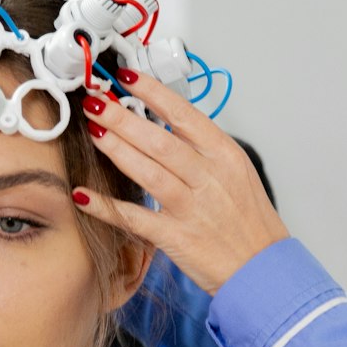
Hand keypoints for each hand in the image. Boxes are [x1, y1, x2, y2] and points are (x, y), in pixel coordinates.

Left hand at [74, 71, 289, 293]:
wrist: (263, 268)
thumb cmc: (249, 221)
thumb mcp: (236, 173)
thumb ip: (203, 149)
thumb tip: (166, 123)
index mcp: (225, 156)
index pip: (184, 115)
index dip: (152, 93)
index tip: (126, 77)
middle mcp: (209, 178)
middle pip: (159, 140)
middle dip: (122, 118)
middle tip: (95, 101)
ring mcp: (192, 208)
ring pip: (149, 172)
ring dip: (116, 150)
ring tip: (93, 131)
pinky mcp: (177, 237)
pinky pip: (136, 218)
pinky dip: (107, 207)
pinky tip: (83, 195)